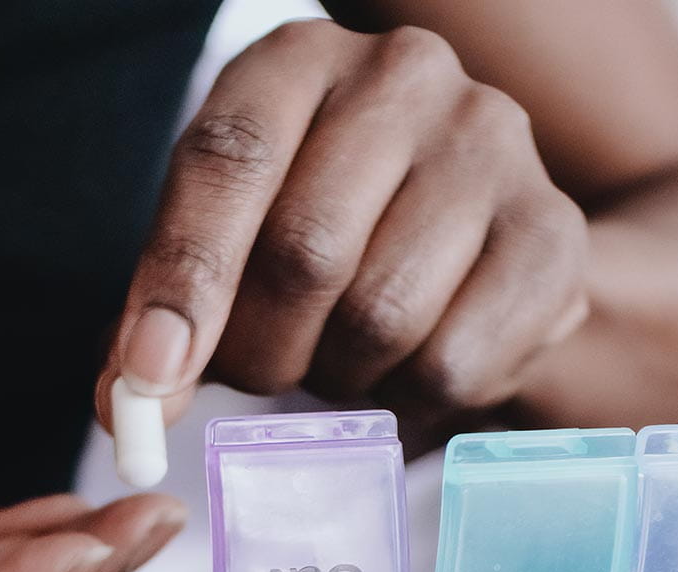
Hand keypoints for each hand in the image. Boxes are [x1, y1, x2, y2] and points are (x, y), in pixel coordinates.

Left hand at [95, 20, 587, 430]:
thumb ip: (164, 310)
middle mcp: (405, 75)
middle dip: (262, 351)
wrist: (478, 229)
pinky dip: (409, 400)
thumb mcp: (230, 237)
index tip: (149, 378)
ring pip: (382, 316)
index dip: (182, 280)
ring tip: (339, 358)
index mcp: (299, 58)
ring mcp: (493, 145)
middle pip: (306, 251)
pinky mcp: (553, 233)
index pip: (228, 160)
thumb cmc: (329, 227)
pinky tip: (404, 372)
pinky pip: (454, 362)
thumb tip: (125, 406)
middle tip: (258, 376)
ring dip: (338, 376)